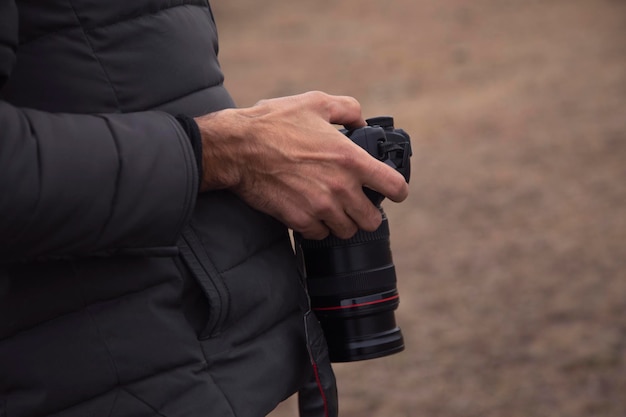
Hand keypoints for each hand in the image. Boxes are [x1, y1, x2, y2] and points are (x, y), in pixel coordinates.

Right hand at [194, 91, 408, 239]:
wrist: (237, 148)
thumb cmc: (274, 123)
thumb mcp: (316, 102)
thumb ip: (347, 109)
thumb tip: (362, 121)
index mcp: (351, 159)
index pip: (394, 187)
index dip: (397, 191)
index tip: (392, 191)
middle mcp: (341, 188)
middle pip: (372, 219)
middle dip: (367, 212)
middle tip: (357, 203)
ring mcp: (320, 208)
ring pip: (347, 231)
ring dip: (343, 222)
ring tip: (332, 208)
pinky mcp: (299, 220)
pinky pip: (320, 234)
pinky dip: (318, 227)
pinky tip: (310, 212)